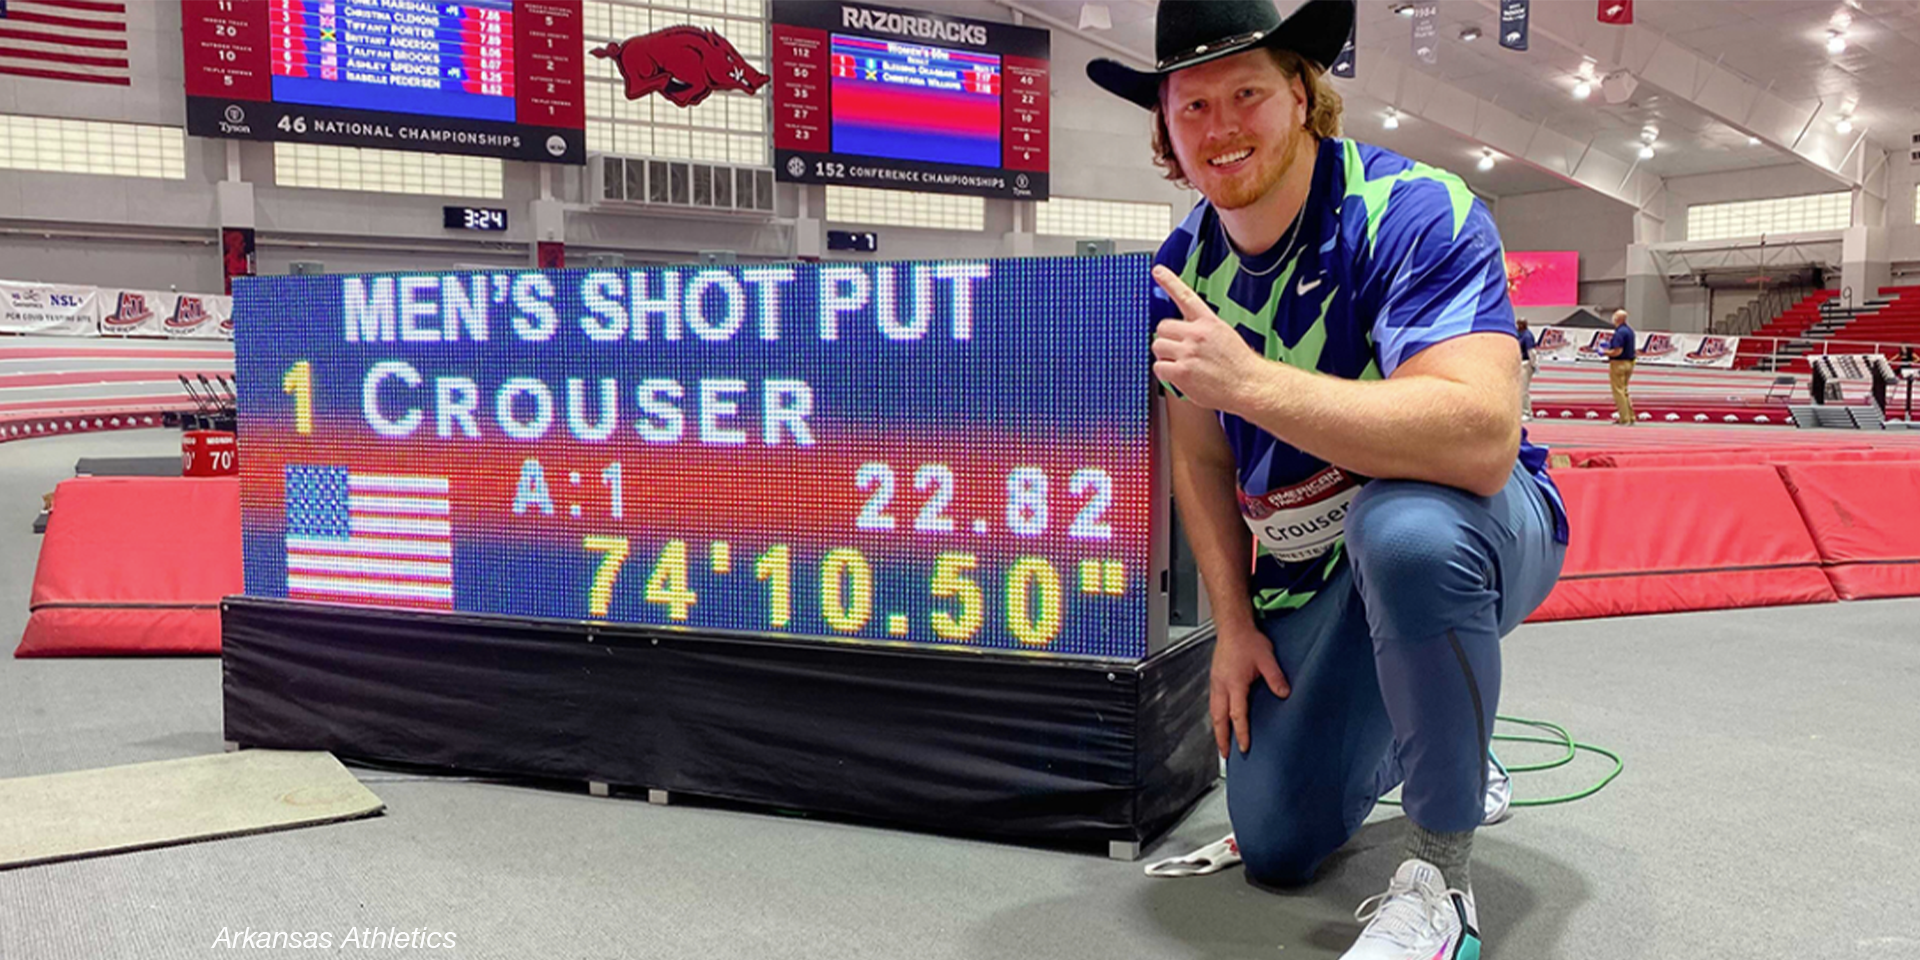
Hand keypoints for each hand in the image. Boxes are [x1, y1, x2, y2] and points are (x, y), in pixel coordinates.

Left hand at [1152, 266, 1265, 412]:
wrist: (1250, 386)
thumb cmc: (1239, 365)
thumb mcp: (1225, 335)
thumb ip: (1203, 329)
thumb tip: (1182, 330)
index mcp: (1209, 322)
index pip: (1186, 296)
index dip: (1169, 281)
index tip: (1157, 270)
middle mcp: (1197, 334)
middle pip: (1162, 327)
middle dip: (1167, 339)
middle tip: (1180, 351)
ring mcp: (1188, 352)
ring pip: (1157, 346)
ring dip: (1165, 356)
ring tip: (1182, 364)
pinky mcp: (1182, 372)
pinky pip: (1159, 367)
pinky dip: (1166, 373)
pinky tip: (1181, 376)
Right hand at [1210, 623, 1289, 757]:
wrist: (1233, 626)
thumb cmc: (1247, 640)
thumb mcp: (1267, 658)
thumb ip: (1275, 678)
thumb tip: (1284, 693)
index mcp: (1234, 683)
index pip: (1237, 714)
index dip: (1240, 733)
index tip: (1243, 747)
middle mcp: (1221, 685)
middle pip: (1218, 718)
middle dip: (1221, 738)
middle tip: (1224, 754)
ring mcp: (1216, 682)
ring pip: (1213, 711)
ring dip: (1217, 728)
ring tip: (1221, 741)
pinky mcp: (1215, 678)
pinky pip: (1213, 702)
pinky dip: (1216, 716)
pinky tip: (1220, 719)